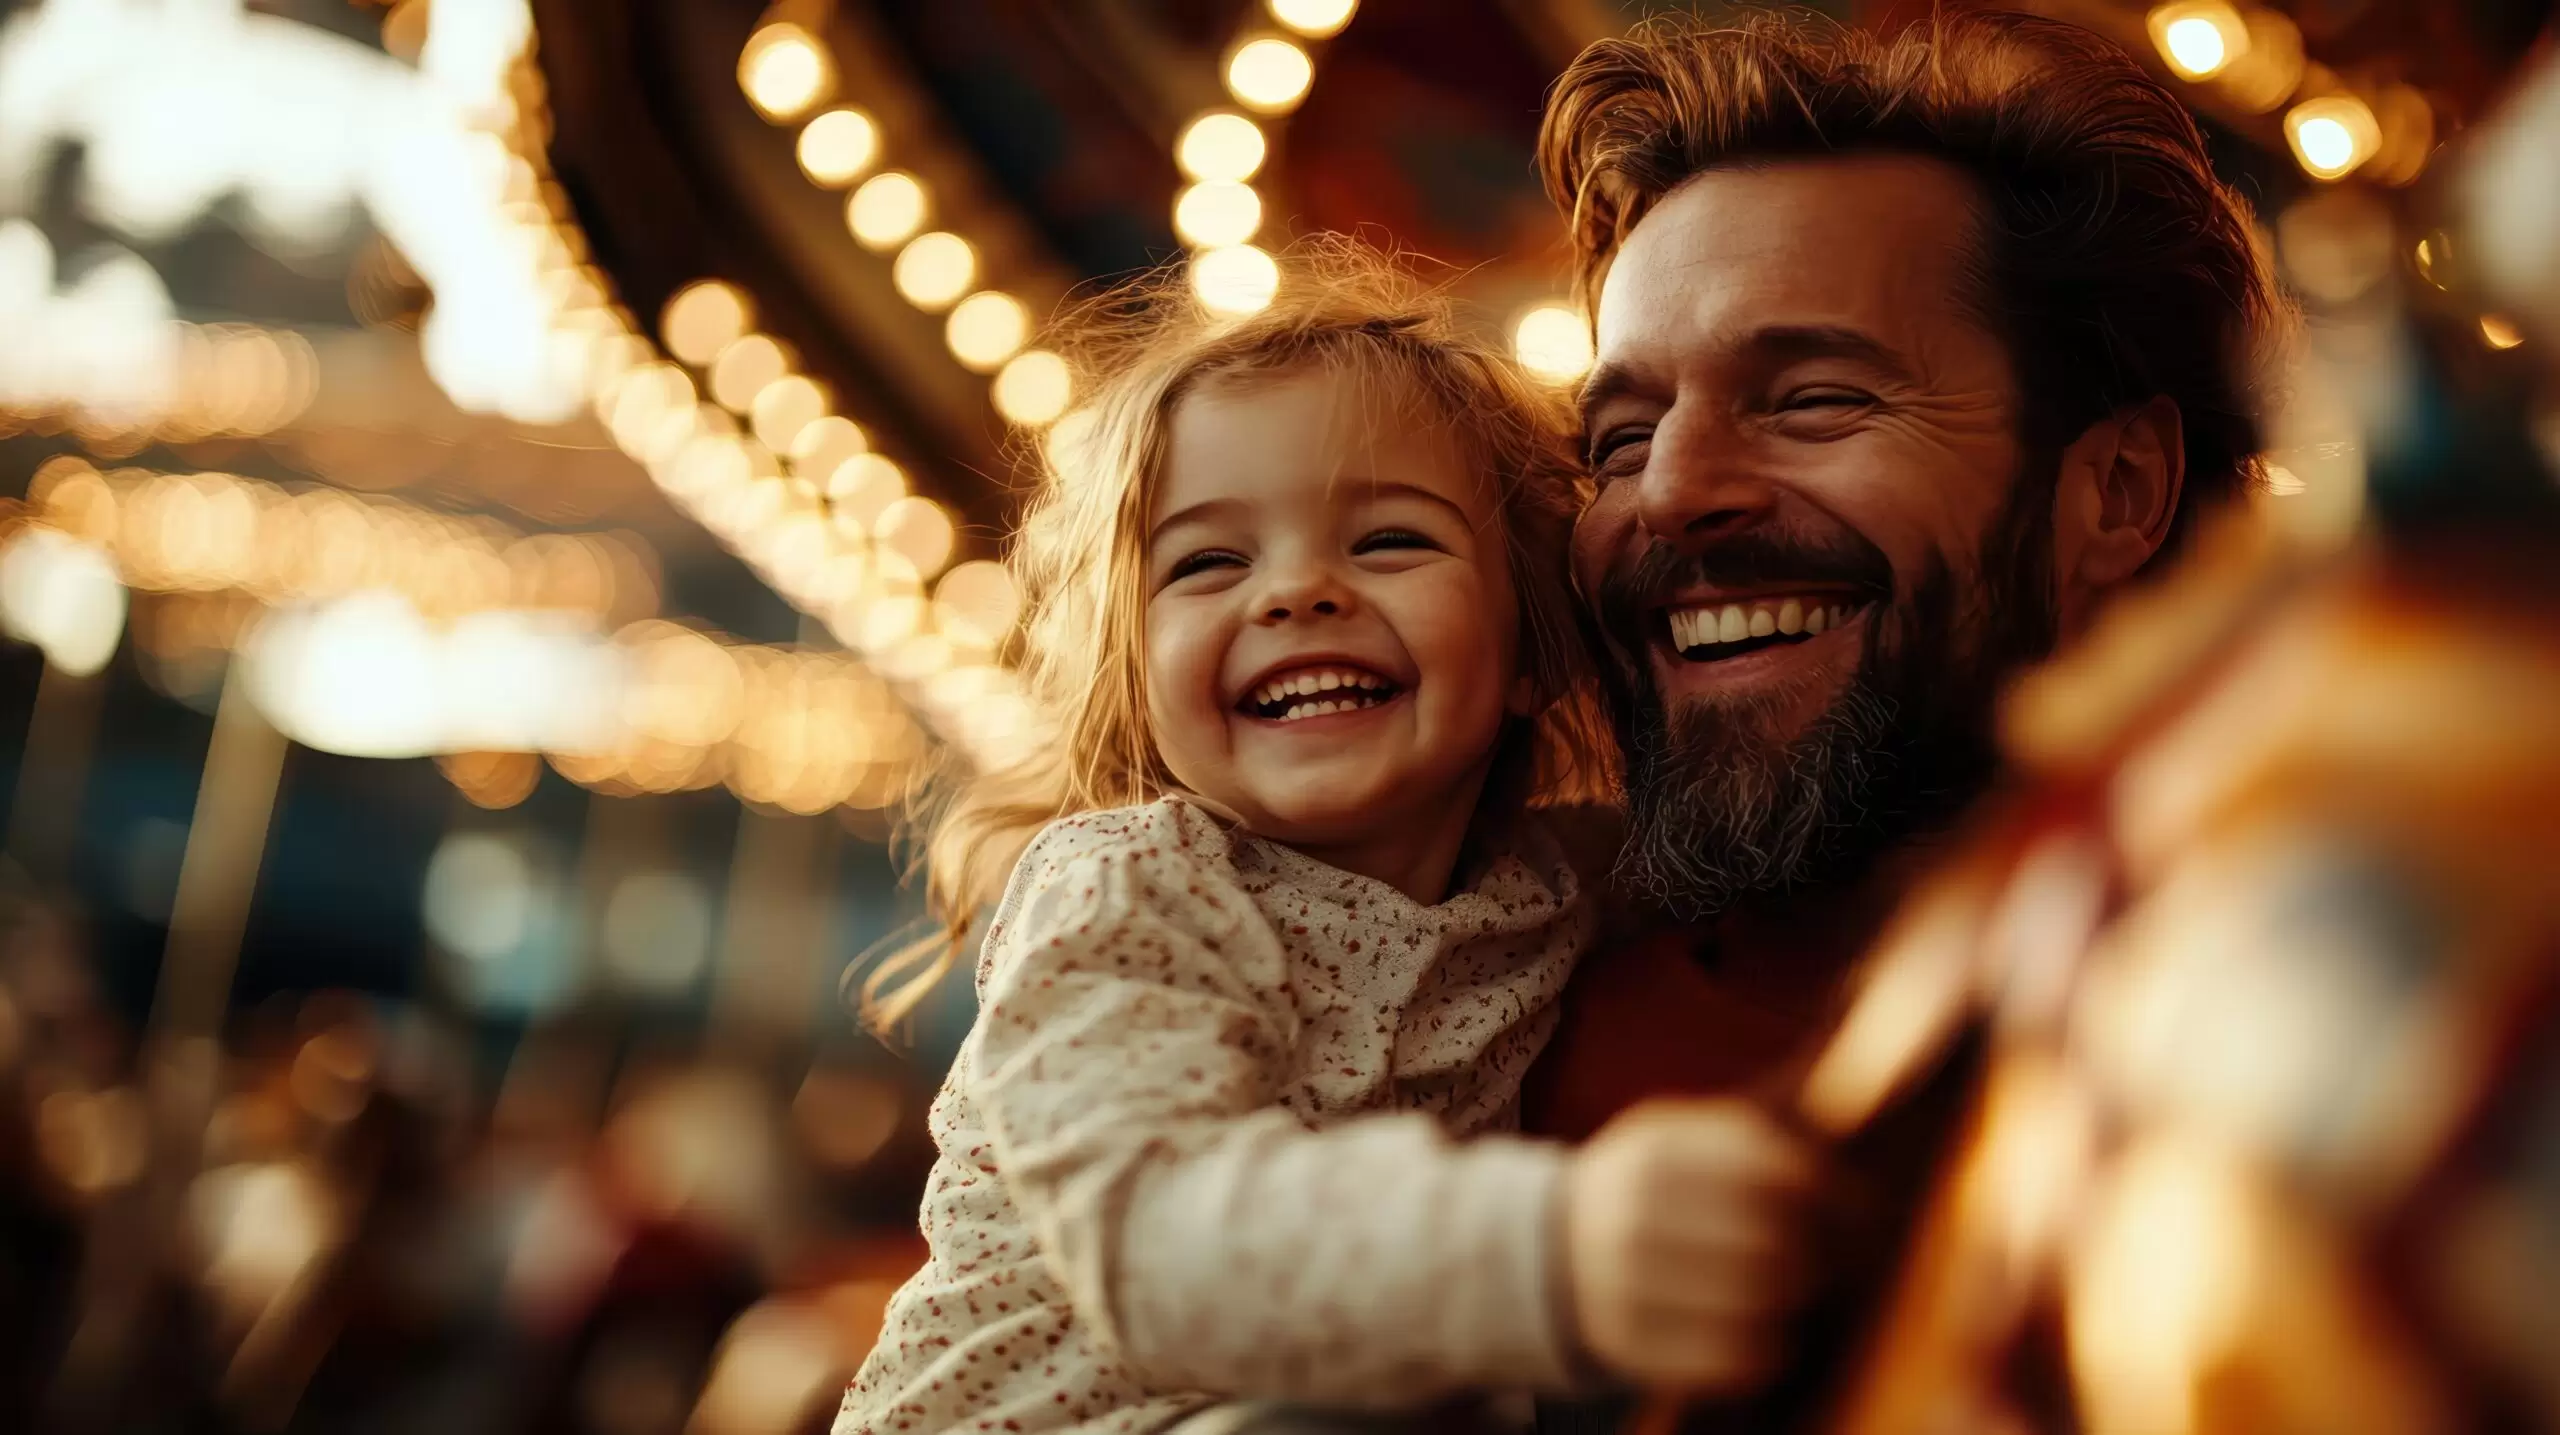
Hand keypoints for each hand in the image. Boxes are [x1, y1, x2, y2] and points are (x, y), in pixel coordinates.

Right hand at [1559, 1098, 1821, 1392]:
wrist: (1553, 1247)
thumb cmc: (1648, 1187)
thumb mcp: (1676, 1137)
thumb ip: (1747, 1140)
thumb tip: (1844, 1180)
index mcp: (1655, 1154)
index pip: (1771, 1172)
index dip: (1829, 1193)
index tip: (1857, 1206)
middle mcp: (1635, 1217)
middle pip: (1769, 1240)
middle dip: (1822, 1252)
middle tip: (1839, 1257)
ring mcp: (1626, 1286)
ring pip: (1754, 1301)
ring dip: (1797, 1301)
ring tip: (1803, 1291)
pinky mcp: (1629, 1346)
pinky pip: (1728, 1359)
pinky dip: (1769, 1350)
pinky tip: (1775, 1333)